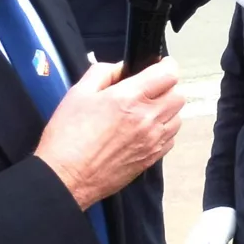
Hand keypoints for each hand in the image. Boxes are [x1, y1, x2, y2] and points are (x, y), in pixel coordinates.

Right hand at [35, 57, 185, 210]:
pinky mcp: (152, 158)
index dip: (166, 65)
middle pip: (178, 95)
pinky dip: (164, 131)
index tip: (160, 66)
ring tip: (147, 111)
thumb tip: (122, 67)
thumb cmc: (68, 137)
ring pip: (178, 117)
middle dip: (167, 88)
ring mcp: (152, 140)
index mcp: (130, 98)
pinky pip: (171, 138)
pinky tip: (145, 131)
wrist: (66, 178)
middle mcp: (147, 118)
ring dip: (167, 110)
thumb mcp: (79, 93)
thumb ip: (103, 72)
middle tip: (149, 89)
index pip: (169, 74)